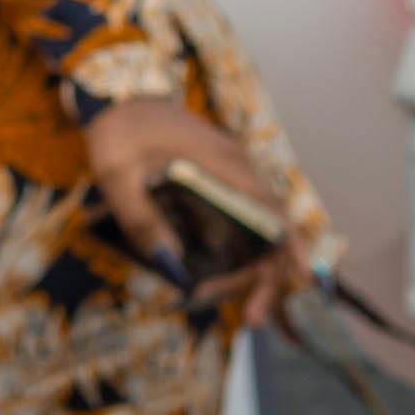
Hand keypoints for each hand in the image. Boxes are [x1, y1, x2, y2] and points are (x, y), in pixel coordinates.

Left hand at [82, 94, 299, 311]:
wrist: (120, 96)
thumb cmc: (119, 131)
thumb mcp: (116, 175)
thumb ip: (141, 219)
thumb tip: (171, 265)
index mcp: (223, 165)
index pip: (275, 209)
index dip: (293, 247)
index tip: (298, 281)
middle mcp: (240, 170)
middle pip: (275, 230)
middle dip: (267, 277)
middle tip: (250, 318)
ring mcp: (235, 174)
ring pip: (263, 229)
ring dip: (251, 268)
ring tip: (212, 294)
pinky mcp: (224, 181)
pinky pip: (247, 221)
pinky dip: (242, 251)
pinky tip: (216, 273)